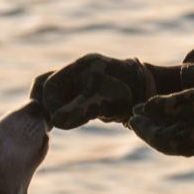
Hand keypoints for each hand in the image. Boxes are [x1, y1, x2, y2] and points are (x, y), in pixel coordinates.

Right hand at [30, 54, 148, 129]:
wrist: (149, 93)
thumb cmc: (128, 92)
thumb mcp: (101, 101)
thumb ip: (77, 110)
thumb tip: (55, 122)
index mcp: (79, 67)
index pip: (50, 85)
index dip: (50, 104)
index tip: (57, 121)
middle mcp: (77, 72)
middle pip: (45, 85)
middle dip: (43, 104)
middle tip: (46, 124)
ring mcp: (81, 83)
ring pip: (54, 95)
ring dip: (51, 109)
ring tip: (52, 126)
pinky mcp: (87, 96)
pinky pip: (65, 103)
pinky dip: (61, 113)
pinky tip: (62, 124)